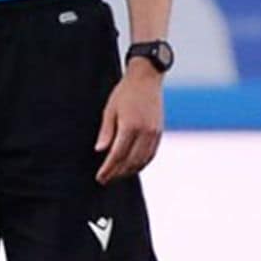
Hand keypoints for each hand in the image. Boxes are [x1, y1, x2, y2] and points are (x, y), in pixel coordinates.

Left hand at [95, 68, 163, 183]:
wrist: (146, 79)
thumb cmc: (124, 93)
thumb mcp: (109, 110)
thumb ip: (106, 132)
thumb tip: (100, 151)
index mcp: (130, 126)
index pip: (117, 155)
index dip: (108, 169)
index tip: (100, 177)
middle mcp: (145, 132)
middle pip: (130, 161)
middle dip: (117, 173)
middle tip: (105, 180)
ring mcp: (155, 133)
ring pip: (143, 160)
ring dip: (129, 171)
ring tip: (116, 176)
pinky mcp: (159, 132)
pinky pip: (151, 154)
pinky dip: (141, 163)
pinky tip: (132, 167)